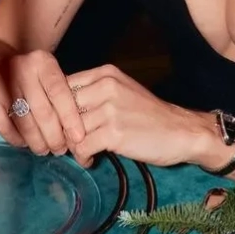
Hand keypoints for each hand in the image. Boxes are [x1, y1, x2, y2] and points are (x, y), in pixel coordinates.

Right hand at [0, 46, 85, 155]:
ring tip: (44, 150)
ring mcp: (2, 82)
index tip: (78, 138)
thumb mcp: (47, 72)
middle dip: (54, 136)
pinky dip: (16, 138)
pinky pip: (5, 125)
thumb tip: (74, 131)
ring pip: (24, 121)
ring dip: (36, 141)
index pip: (60, 93)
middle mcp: (23, 69)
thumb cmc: (29, 70)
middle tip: (60, 150)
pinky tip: (24, 144)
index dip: (70, 118)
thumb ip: (59, 95)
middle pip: (43, 111)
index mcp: (43, 62)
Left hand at [65, 64, 211, 167]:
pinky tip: (91, 159)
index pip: (61, 86)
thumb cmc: (149, 115)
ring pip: (70, 130)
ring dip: (71, 146)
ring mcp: (110, 109)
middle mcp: (105, 86)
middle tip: (65, 143)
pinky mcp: (114, 132)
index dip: (53, 108)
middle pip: (61, 108)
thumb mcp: (121, 91)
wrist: (181, 131)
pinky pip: (82, 147)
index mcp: (105, 74)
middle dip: (59, 129)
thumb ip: (92, 94)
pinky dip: (83, 157)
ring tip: (81, 153)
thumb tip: (57, 108)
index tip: (57, 124)